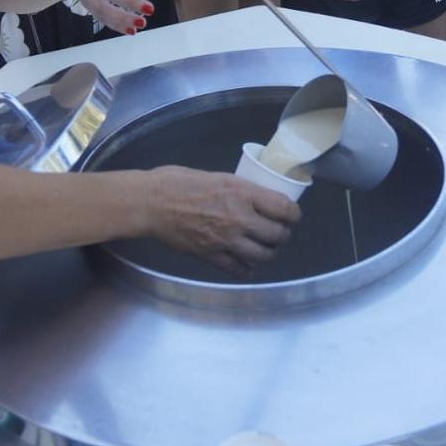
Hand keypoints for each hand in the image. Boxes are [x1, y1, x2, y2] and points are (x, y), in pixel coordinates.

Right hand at [143, 166, 299, 271]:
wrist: (152, 203)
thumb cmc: (179, 182)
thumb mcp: (218, 176)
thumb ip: (241, 190)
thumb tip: (256, 198)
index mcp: (242, 193)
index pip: (284, 208)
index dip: (294, 214)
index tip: (292, 215)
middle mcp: (239, 219)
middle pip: (278, 235)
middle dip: (283, 235)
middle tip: (280, 232)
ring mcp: (226, 241)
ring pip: (263, 256)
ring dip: (270, 253)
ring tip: (267, 248)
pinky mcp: (212, 256)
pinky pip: (240, 269)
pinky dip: (248, 268)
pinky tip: (248, 262)